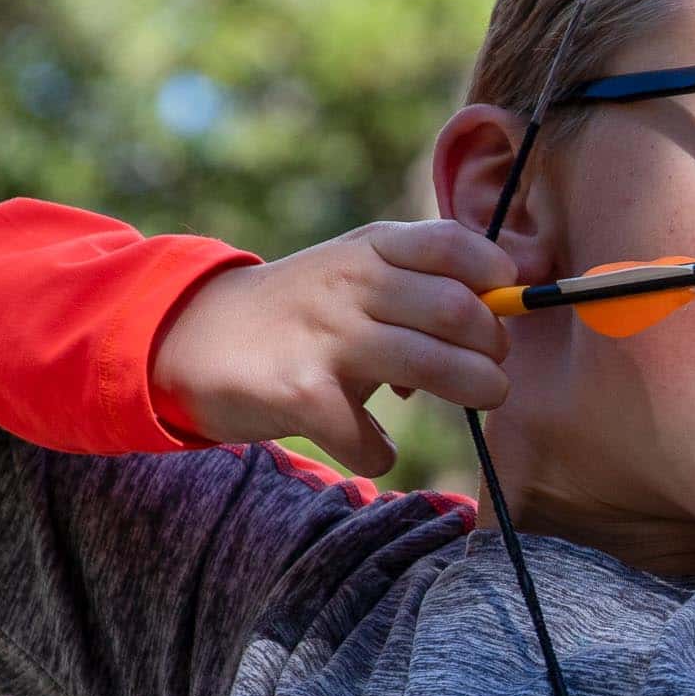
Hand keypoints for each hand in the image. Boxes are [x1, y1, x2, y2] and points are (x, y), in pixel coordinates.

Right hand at [150, 220, 518, 476]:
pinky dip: (380, 452)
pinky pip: (368, 436)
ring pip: (431, 366)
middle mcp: (350, 283)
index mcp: (371, 248)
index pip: (453, 244)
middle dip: (494, 348)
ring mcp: (324, 336)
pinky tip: (371, 446)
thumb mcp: (353, 275)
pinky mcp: (298, 393)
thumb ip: (418, 289)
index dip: (496, 275)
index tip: (505, 303)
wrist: (189, 338)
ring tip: (480, 399)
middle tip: (492, 370)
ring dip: (475, 390)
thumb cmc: (300, 314)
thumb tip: (499, 325)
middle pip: (458, 311)